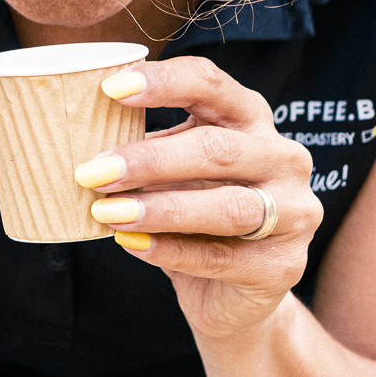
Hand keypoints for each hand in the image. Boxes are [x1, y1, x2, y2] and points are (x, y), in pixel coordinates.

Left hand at [77, 56, 321, 341]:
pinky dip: (171, 250)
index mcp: (252, 119)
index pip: (212, 84)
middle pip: (218, 148)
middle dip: (150, 159)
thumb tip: (81, 138)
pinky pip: (221, 256)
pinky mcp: (283, 266)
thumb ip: (148, 151)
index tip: (111, 88)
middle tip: (92, 171)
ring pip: (227, 206)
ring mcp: (294, 213)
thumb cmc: (196, 215)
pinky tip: (131, 244)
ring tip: (107, 212)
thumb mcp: (174, 173)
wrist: (233, 294)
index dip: (164, 82)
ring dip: (160, 208)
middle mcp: (284, 158)